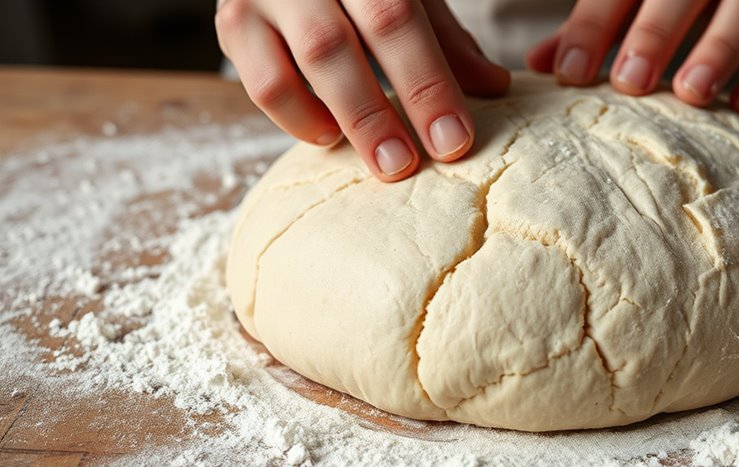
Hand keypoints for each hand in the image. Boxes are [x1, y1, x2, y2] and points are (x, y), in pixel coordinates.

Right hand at [215, 0, 510, 180]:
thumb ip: (445, 40)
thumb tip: (494, 87)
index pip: (395, 19)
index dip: (426, 83)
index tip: (453, 139)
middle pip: (335, 47)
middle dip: (376, 114)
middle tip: (407, 165)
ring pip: (292, 67)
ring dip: (340, 120)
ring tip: (381, 160)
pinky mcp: (233, 23)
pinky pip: (260, 84)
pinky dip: (297, 117)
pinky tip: (331, 135)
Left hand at [526, 0, 738, 114]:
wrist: (718, 1)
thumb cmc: (655, 11)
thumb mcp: (618, 12)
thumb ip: (585, 34)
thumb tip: (537, 66)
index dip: (593, 26)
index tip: (571, 73)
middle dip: (656, 32)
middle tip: (631, 82)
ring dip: (721, 48)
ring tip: (690, 93)